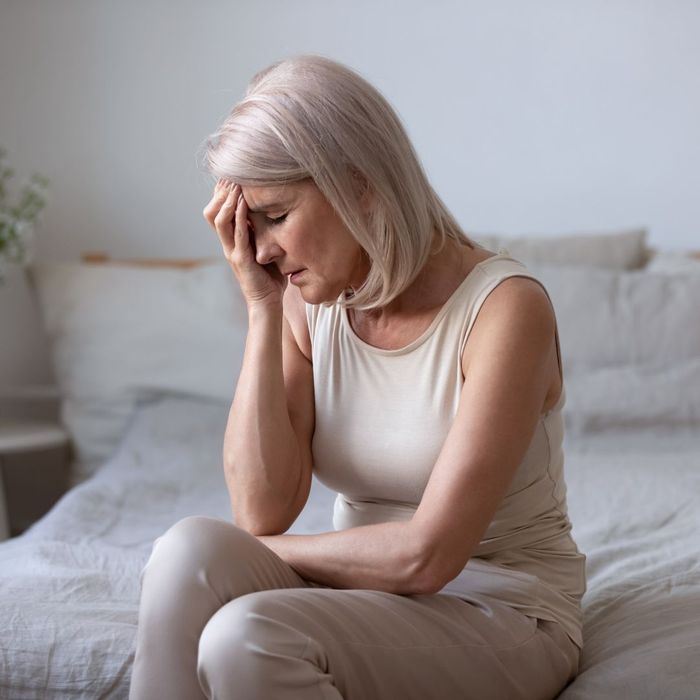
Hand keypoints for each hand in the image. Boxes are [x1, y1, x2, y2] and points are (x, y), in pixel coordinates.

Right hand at [203, 179, 286, 307]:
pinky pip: (236, 234)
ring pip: (219, 220)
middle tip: (231, 173)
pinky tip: (243, 202)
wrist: (267, 303)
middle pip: (212, 212)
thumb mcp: (265, 248)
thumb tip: (273, 210)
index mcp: (231, 241)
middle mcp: (227, 244)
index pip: (218, 211)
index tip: (231, 175)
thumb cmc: (269, 277)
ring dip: (227, 200)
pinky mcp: (241, 259)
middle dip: (220, 192)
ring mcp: (232, 251)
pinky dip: (239, 216)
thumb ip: (263, 232)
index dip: (220, 193)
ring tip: (235, 183)